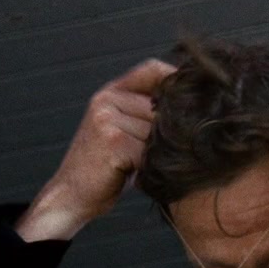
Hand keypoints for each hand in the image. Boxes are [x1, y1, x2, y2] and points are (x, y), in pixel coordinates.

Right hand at [16, 59, 175, 241]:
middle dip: (171, 131)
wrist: (69, 197)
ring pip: (158, 131)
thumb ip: (144, 117)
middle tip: (175, 152)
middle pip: (161, 106)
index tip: (199, 96)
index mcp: (110, 93)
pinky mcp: (113, 140)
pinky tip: (143, 178)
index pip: (151, 70)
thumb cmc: (103, 170)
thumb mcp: (121, 134)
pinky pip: (150, 152)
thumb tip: (193, 109)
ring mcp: (108, 118)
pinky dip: (153, 168)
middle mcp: (107, 100)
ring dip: (162, 154)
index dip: (176, 79)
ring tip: (152, 169)